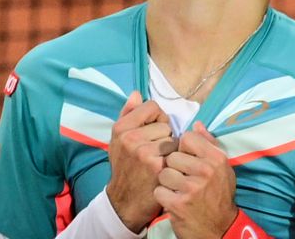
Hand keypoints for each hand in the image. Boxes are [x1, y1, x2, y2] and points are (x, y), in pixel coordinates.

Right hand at [107, 91, 177, 231]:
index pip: (152, 107)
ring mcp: (144, 151)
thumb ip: (127, 114)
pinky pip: (176, 151)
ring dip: (170, 147)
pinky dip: (174, 159)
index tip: (152, 131)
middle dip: (164, 134)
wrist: (125, 201)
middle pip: (164, 122)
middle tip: (154, 150)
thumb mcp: (117, 140)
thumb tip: (136, 94)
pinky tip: (164, 167)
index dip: (156, 118)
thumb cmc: (124, 167)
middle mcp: (130, 138)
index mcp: (121, 128)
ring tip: (159, 159)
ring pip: (172, 136)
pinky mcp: (157, 165)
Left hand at [153, 121, 238, 238]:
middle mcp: (205, 170)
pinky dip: (163, 197)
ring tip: (177, 189)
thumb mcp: (223, 168)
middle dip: (173, 167)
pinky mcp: (179, 204)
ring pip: (163, 172)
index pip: (187, 137)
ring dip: (167, 182)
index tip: (186, 159)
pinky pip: (159, 190)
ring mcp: (192, 188)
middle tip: (182, 178)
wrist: (220, 230)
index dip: (182, 148)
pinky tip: (173, 200)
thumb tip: (196, 124)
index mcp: (216, 158)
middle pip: (172, 155)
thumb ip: (209, 144)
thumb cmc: (219, 196)